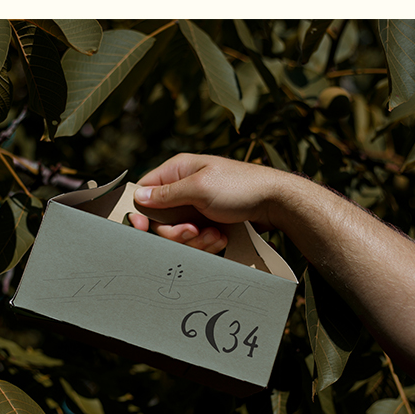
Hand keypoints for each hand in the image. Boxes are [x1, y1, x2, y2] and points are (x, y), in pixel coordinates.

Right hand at [130, 153, 280, 252]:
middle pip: (160, 220)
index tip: (140, 227)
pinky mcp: (207, 222)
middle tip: (193, 231)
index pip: (145, 191)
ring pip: (178, 234)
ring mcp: (196, 207)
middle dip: (175, 232)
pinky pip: (195, 240)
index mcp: (177, 171)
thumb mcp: (200, 187)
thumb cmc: (240, 187)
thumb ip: (167, 194)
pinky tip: (221, 238)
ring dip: (195, 240)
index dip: (140, 211)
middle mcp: (184, 188)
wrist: (275, 203)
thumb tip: (139, 196)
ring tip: (214, 235)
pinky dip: (207, 243)